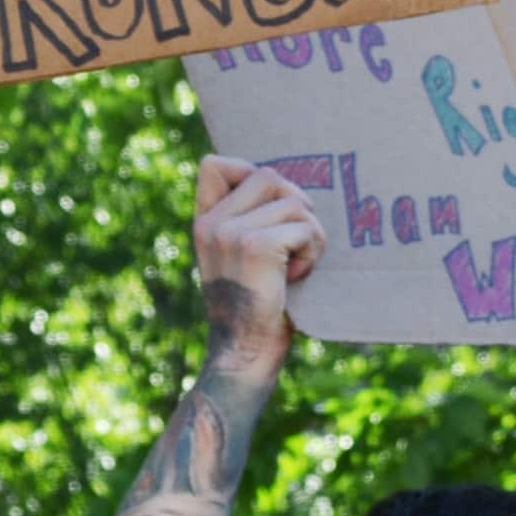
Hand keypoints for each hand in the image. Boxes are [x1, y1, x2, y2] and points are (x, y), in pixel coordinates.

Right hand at [192, 155, 325, 379]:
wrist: (245, 351)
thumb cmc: (254, 307)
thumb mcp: (235, 256)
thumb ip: (244, 220)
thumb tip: (285, 186)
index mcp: (202, 222)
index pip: (214, 164)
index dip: (248, 173)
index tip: (267, 208)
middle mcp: (210, 223)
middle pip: (268, 175)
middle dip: (295, 204)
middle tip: (295, 240)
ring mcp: (230, 232)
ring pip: (293, 201)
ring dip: (310, 232)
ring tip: (297, 263)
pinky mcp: (256, 246)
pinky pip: (304, 227)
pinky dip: (312, 251)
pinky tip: (297, 276)